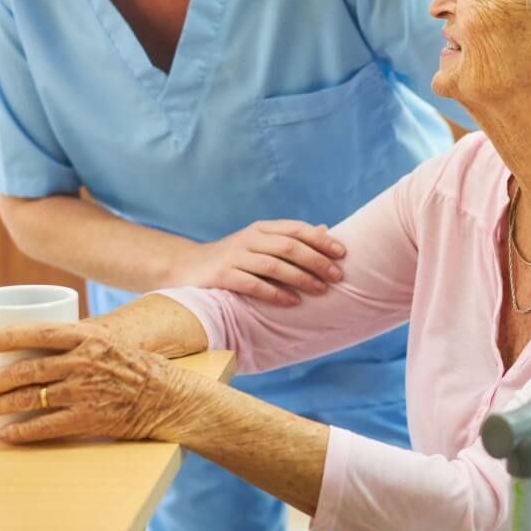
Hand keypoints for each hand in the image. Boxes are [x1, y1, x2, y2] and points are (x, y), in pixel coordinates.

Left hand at [0, 322, 193, 443]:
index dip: (9, 337)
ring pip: (30, 398)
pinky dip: (21, 431)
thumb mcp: (109, 343)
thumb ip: (77, 343)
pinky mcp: (87, 419)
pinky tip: (5, 433)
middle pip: (26, 370)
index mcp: (89, 338)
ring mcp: (84, 391)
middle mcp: (83, 362)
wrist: (168, 397)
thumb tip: (39, 345)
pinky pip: (45, 426)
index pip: (40, 333)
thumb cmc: (137, 369)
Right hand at [169, 220, 344, 305]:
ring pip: (274, 264)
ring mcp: (234, 256)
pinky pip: (253, 284)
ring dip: (301, 278)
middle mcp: (249, 238)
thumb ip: (289, 237)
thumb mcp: (260, 243)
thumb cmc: (233, 257)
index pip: (296, 229)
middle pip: (289, 246)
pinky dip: (275, 293)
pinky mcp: (222, 275)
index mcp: (261, 228)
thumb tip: (325, 230)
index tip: (343, 253)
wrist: (187, 268)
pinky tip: (292, 302)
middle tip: (337, 276)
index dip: (321, 240)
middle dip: (317, 260)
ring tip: (320, 290)